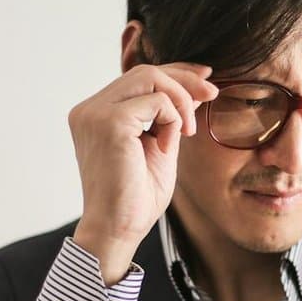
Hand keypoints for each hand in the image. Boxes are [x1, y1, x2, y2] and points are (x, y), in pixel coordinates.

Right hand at [67, 61, 218, 282]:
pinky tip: (168, 147)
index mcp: (96, 114)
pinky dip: (173, 120)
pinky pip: (156, 101)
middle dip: (184, 80)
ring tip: (188, 131)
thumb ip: (168, 117)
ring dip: (180, 100)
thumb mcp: (159, 146)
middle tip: (212, 95)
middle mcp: (89, 110)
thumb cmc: (136, 197)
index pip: (137, 78)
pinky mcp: (109, 122)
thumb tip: (194, 87)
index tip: (205, 78)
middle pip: (144, 71)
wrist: (119, 229)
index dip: (174, 72)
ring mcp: (95, 114)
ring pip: (150, 77)